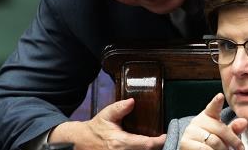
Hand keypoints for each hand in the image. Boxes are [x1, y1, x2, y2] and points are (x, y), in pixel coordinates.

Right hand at [49, 98, 165, 149]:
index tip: (165, 136)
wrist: (81, 142)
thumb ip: (120, 108)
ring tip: (156, 142)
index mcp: (119, 142)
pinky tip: (146, 146)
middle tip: (162, 139)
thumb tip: (132, 101)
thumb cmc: (96, 128)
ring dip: (149, 149)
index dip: (158, 142)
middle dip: (156, 147)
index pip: (145, 144)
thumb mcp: (107, 115)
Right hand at [179, 93, 247, 149]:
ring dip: (223, 149)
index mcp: (207, 116)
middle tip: (239, 148)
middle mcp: (197, 121)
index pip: (213, 107)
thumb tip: (244, 121)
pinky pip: (205, 149)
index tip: (220, 96)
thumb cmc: (211, 143)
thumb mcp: (224, 136)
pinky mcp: (185, 143)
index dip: (216, 102)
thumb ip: (233, 129)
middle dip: (232, 141)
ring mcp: (190, 132)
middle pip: (220, 129)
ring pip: (214, 141)